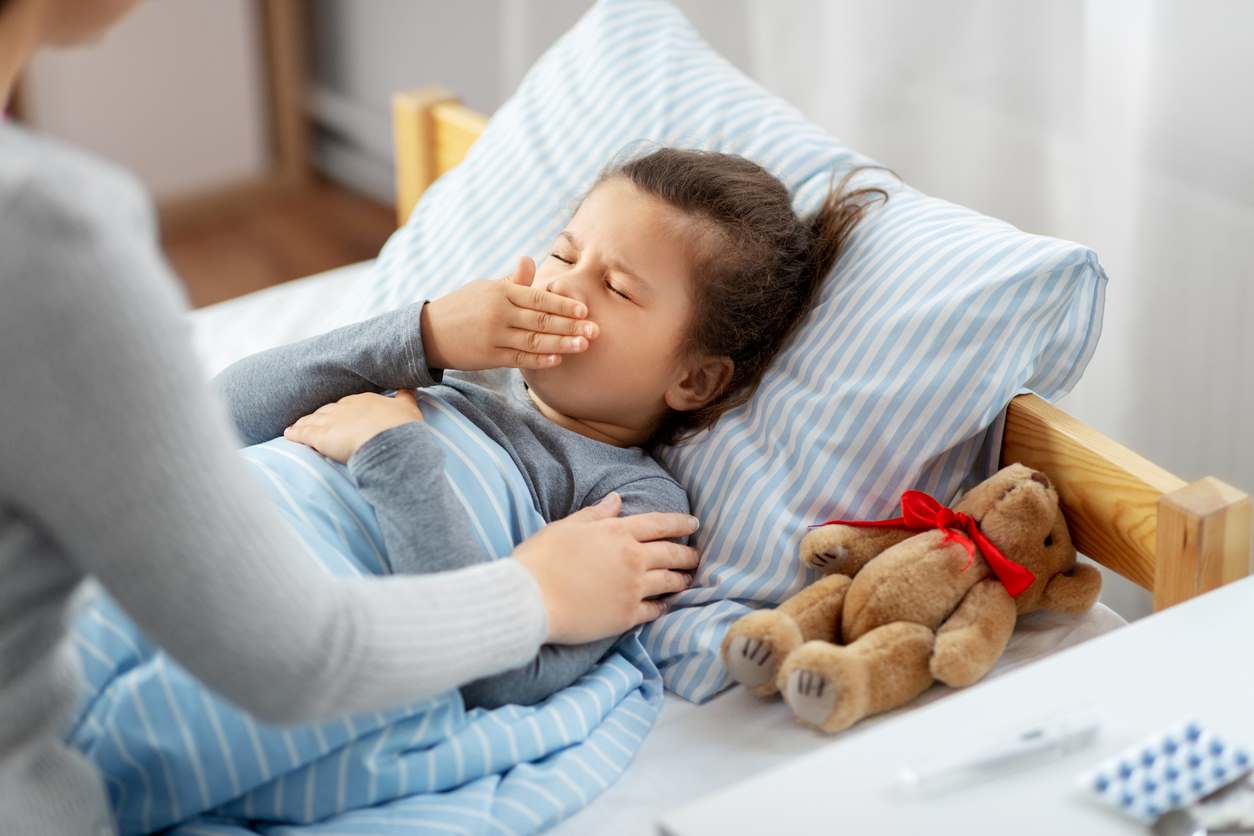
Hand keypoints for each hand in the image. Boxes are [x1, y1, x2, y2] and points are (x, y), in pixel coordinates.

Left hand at [283, 390, 423, 463]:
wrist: (389, 439)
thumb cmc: (400, 425)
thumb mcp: (408, 407)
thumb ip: (406, 396)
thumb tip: (409, 386)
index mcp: (364, 400)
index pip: (348, 404)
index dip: (343, 411)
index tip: (341, 414)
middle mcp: (345, 407)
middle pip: (328, 410)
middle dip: (321, 415)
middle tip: (316, 420)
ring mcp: (331, 421)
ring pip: (313, 420)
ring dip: (305, 422)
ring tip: (298, 425)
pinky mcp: (321, 437)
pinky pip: (303, 434)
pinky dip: (295, 433)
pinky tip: (288, 434)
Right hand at [420, 256, 598, 371]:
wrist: (428, 332)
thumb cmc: (463, 307)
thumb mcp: (485, 288)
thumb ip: (513, 280)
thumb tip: (529, 259)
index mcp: (501, 292)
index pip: (539, 297)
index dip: (563, 304)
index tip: (585, 310)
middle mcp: (499, 313)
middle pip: (542, 319)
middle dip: (571, 325)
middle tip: (596, 330)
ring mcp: (494, 336)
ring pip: (534, 340)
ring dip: (561, 343)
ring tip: (583, 346)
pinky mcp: (489, 356)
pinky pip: (520, 358)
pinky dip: (539, 359)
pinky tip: (558, 360)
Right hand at [511, 493, 700, 644]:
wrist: (530, 599)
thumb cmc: (541, 559)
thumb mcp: (566, 526)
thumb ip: (596, 514)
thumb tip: (617, 499)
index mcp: (617, 533)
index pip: (658, 524)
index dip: (679, 522)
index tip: (693, 523)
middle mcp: (632, 559)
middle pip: (670, 553)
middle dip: (687, 554)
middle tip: (695, 556)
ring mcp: (632, 589)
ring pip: (668, 582)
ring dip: (681, 579)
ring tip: (686, 580)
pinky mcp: (626, 616)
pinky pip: (653, 610)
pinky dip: (662, 607)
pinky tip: (664, 606)